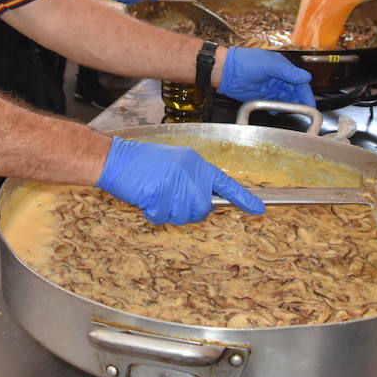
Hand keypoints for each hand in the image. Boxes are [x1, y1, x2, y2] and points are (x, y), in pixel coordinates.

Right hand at [97, 138, 264, 223]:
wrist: (117, 158)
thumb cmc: (143, 163)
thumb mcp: (174, 164)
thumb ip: (191, 180)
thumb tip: (204, 201)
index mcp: (196, 164)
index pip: (225, 183)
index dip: (243, 198)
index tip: (259, 210)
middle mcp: (189, 173)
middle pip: (202, 209)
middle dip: (186, 210)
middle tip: (169, 198)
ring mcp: (174, 183)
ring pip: (182, 216)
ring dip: (167, 212)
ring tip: (155, 194)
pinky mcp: (158, 194)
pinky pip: (161, 217)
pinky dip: (152, 213)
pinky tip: (146, 198)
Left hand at [218, 48, 314, 106]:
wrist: (225, 70)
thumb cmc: (245, 62)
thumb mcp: (269, 65)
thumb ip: (288, 72)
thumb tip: (306, 77)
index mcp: (282, 68)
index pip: (300, 81)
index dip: (306, 93)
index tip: (311, 104)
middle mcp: (278, 78)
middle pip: (295, 92)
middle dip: (300, 101)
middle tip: (304, 111)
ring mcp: (270, 88)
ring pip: (285, 99)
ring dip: (289, 106)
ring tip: (291, 112)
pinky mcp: (262, 97)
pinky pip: (274, 105)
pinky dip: (276, 109)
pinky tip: (276, 112)